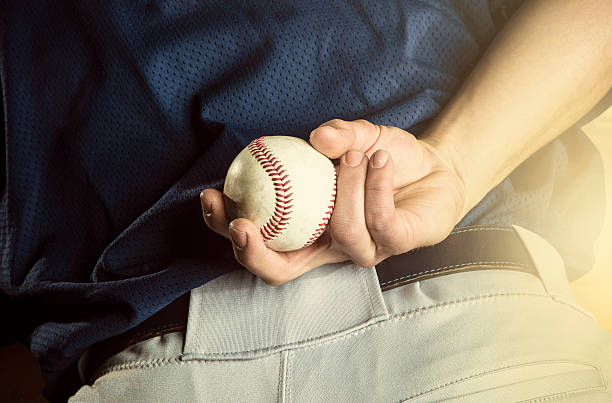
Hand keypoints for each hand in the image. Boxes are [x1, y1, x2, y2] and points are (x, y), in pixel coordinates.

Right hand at [200, 119, 465, 284]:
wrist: (435, 166)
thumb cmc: (386, 159)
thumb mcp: (357, 137)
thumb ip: (338, 134)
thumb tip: (315, 136)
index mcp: (305, 229)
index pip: (258, 243)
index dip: (227, 228)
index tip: (211, 197)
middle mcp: (328, 247)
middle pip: (279, 271)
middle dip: (251, 253)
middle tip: (241, 223)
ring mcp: (362, 250)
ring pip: (340, 233)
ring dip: (342, 188)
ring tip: (352, 154)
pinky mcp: (396, 244)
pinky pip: (378, 220)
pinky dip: (373, 184)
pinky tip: (379, 159)